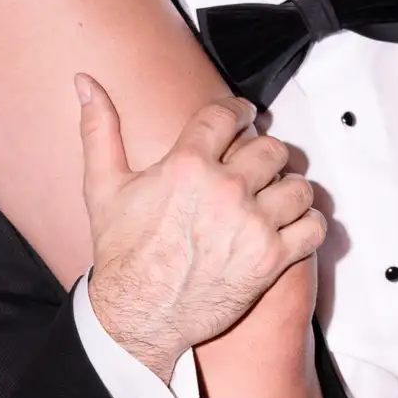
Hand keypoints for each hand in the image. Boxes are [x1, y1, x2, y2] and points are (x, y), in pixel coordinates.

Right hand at [77, 77, 325, 379]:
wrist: (138, 314)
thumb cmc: (122, 254)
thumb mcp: (103, 186)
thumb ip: (99, 129)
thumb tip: (85, 82)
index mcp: (187, 165)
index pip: (228, 115)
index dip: (240, 111)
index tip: (246, 115)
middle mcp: (225, 190)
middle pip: (270, 147)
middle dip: (264, 152)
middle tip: (258, 164)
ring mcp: (252, 225)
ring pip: (298, 186)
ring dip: (289, 188)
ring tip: (276, 195)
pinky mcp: (270, 259)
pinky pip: (313, 228)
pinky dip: (309, 224)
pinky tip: (293, 224)